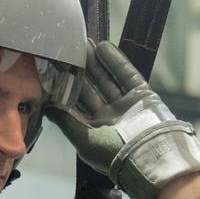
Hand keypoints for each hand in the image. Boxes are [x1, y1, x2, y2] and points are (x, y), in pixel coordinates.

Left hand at [45, 40, 199, 198]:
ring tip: (84, 43)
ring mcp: (126, 106)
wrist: (152, 155)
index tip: (56, 69)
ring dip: (96, 62)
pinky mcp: (142, 95)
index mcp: (94, 131)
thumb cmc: (114, 154)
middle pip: (91, 89)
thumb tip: (47, 108)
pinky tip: (103, 47)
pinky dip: (116, 62)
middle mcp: (110, 118)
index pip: (77, 104)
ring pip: (107, 80)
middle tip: (69, 49)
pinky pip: (126, 75)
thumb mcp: (84, 140)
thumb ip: (66, 122)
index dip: (66, 87)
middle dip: (80, 70)